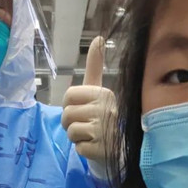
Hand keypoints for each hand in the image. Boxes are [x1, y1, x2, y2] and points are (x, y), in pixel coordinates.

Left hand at [61, 36, 116, 179]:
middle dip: (70, 123)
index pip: (68, 97)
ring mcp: (104, 131)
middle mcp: (105, 110)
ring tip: (89, 136)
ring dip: (75, 137)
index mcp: (103, 93)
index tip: (81, 110)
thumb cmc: (103, 117)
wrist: (120, 147)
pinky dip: (82, 150)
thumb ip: (95, 66)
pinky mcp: (101, 150)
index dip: (69, 106)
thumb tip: (98, 37)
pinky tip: (94, 147)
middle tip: (84, 126)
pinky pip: (78, 148)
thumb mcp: (98, 90)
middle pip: (67, 115)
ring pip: (71, 132)